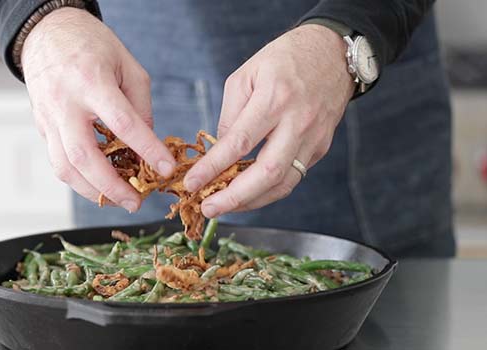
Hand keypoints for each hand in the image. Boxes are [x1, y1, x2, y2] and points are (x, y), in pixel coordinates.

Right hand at [22, 8, 175, 212]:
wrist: (46, 32)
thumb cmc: (91, 44)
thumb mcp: (127, 65)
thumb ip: (140, 105)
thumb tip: (148, 144)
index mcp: (91, 81)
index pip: (123, 124)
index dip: (147, 150)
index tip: (166, 169)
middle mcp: (65, 103)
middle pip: (85, 157)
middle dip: (112, 187)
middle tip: (136, 202)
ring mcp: (48, 118)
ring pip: (65, 167)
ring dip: (93, 191)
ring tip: (118, 200)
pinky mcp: (42, 127)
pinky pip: (58, 161)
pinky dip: (79, 179)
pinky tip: (99, 185)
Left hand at [183, 24, 354, 216]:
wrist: (334, 52)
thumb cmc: (285, 58)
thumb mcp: (246, 75)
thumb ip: (231, 115)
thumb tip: (220, 151)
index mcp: (274, 98)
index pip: (239, 143)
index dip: (213, 168)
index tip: (191, 184)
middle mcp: (298, 122)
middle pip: (266, 173)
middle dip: (234, 197)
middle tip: (208, 209)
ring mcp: (313, 137)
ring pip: (283, 183)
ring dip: (252, 202)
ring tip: (225, 208)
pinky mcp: (321, 147)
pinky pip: (293, 177)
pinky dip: (268, 191)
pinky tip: (248, 195)